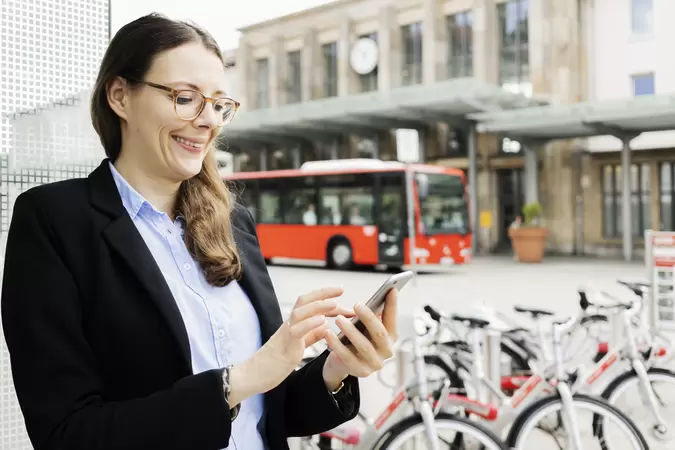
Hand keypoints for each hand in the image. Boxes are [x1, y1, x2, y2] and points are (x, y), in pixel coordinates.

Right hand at [229, 286, 352, 404]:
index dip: (324, 295)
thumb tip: (325, 326)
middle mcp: (289, 325)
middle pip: (304, 300)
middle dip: (324, 293)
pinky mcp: (285, 346)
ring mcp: (286, 334)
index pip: (308, 303)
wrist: (253, 376)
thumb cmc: (274, 362)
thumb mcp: (298, 345)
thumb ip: (311, 335)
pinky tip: (323, 321)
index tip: (340, 291)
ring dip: (318, 306)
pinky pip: (297, 331)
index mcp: (293, 324)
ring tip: (334, 303)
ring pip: (300, 312)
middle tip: (341, 288)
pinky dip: (310, 324)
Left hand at [322, 288, 397, 389]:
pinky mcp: (360, 372)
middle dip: (368, 318)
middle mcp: (386, 352)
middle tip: (357, 305)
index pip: (393, 319)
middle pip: (380, 333)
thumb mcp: (365, 326)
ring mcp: (374, 364)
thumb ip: (373, 313)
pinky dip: (337, 344)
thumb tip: (382, 292)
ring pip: (363, 346)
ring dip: (350, 331)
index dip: (392, 305)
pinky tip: (328, 333)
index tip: (390, 289)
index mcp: (390, 338)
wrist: (342, 363)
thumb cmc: (356, 339)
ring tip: (338, 319)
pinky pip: (347, 357)